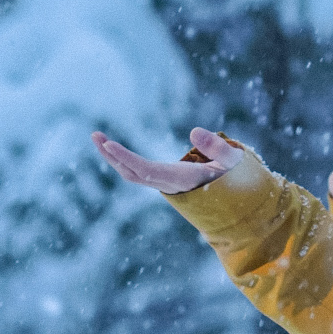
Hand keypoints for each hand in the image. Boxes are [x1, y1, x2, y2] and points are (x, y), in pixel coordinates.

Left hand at [91, 127, 243, 192]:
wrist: (237, 202)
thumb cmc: (237, 179)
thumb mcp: (234, 162)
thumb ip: (218, 147)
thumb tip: (194, 131)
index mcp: (181, 180)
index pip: (147, 170)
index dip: (126, 158)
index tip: (108, 144)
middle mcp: (169, 184)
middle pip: (132, 174)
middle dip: (112, 156)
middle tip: (95, 135)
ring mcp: (165, 184)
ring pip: (132, 174)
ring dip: (113, 158)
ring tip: (98, 138)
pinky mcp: (165, 180)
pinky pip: (138, 173)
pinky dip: (123, 161)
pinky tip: (113, 149)